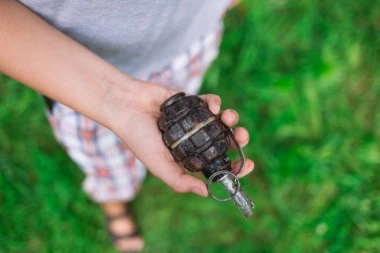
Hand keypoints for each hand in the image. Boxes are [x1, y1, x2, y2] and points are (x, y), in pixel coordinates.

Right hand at [109, 82, 253, 196]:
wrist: (126, 107)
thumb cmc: (139, 138)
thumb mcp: (159, 166)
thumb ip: (180, 181)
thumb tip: (206, 193)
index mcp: (189, 157)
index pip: (217, 165)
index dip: (234, 167)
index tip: (248, 165)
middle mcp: (195, 140)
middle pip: (225, 142)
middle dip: (239, 139)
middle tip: (242, 136)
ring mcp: (195, 121)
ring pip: (223, 121)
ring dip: (232, 118)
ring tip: (228, 117)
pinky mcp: (192, 103)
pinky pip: (211, 102)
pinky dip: (216, 103)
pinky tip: (213, 106)